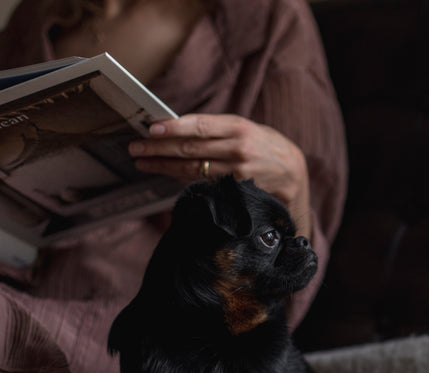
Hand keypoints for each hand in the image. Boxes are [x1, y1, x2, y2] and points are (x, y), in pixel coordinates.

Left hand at [129, 114, 311, 235]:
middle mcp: (238, 150)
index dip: (173, 128)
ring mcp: (236, 173)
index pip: (200, 126)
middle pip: (190, 149)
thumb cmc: (266, 146)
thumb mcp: (247, 129)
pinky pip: (202, 183)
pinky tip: (166, 174)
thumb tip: (177, 129)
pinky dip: (181, 178)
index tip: (150, 128)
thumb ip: (217, 129)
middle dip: (158, 148)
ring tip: (142, 162)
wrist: (293, 175)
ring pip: (192, 169)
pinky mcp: (235, 191)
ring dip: (163, 166)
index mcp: (239, 128)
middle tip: (135, 147)